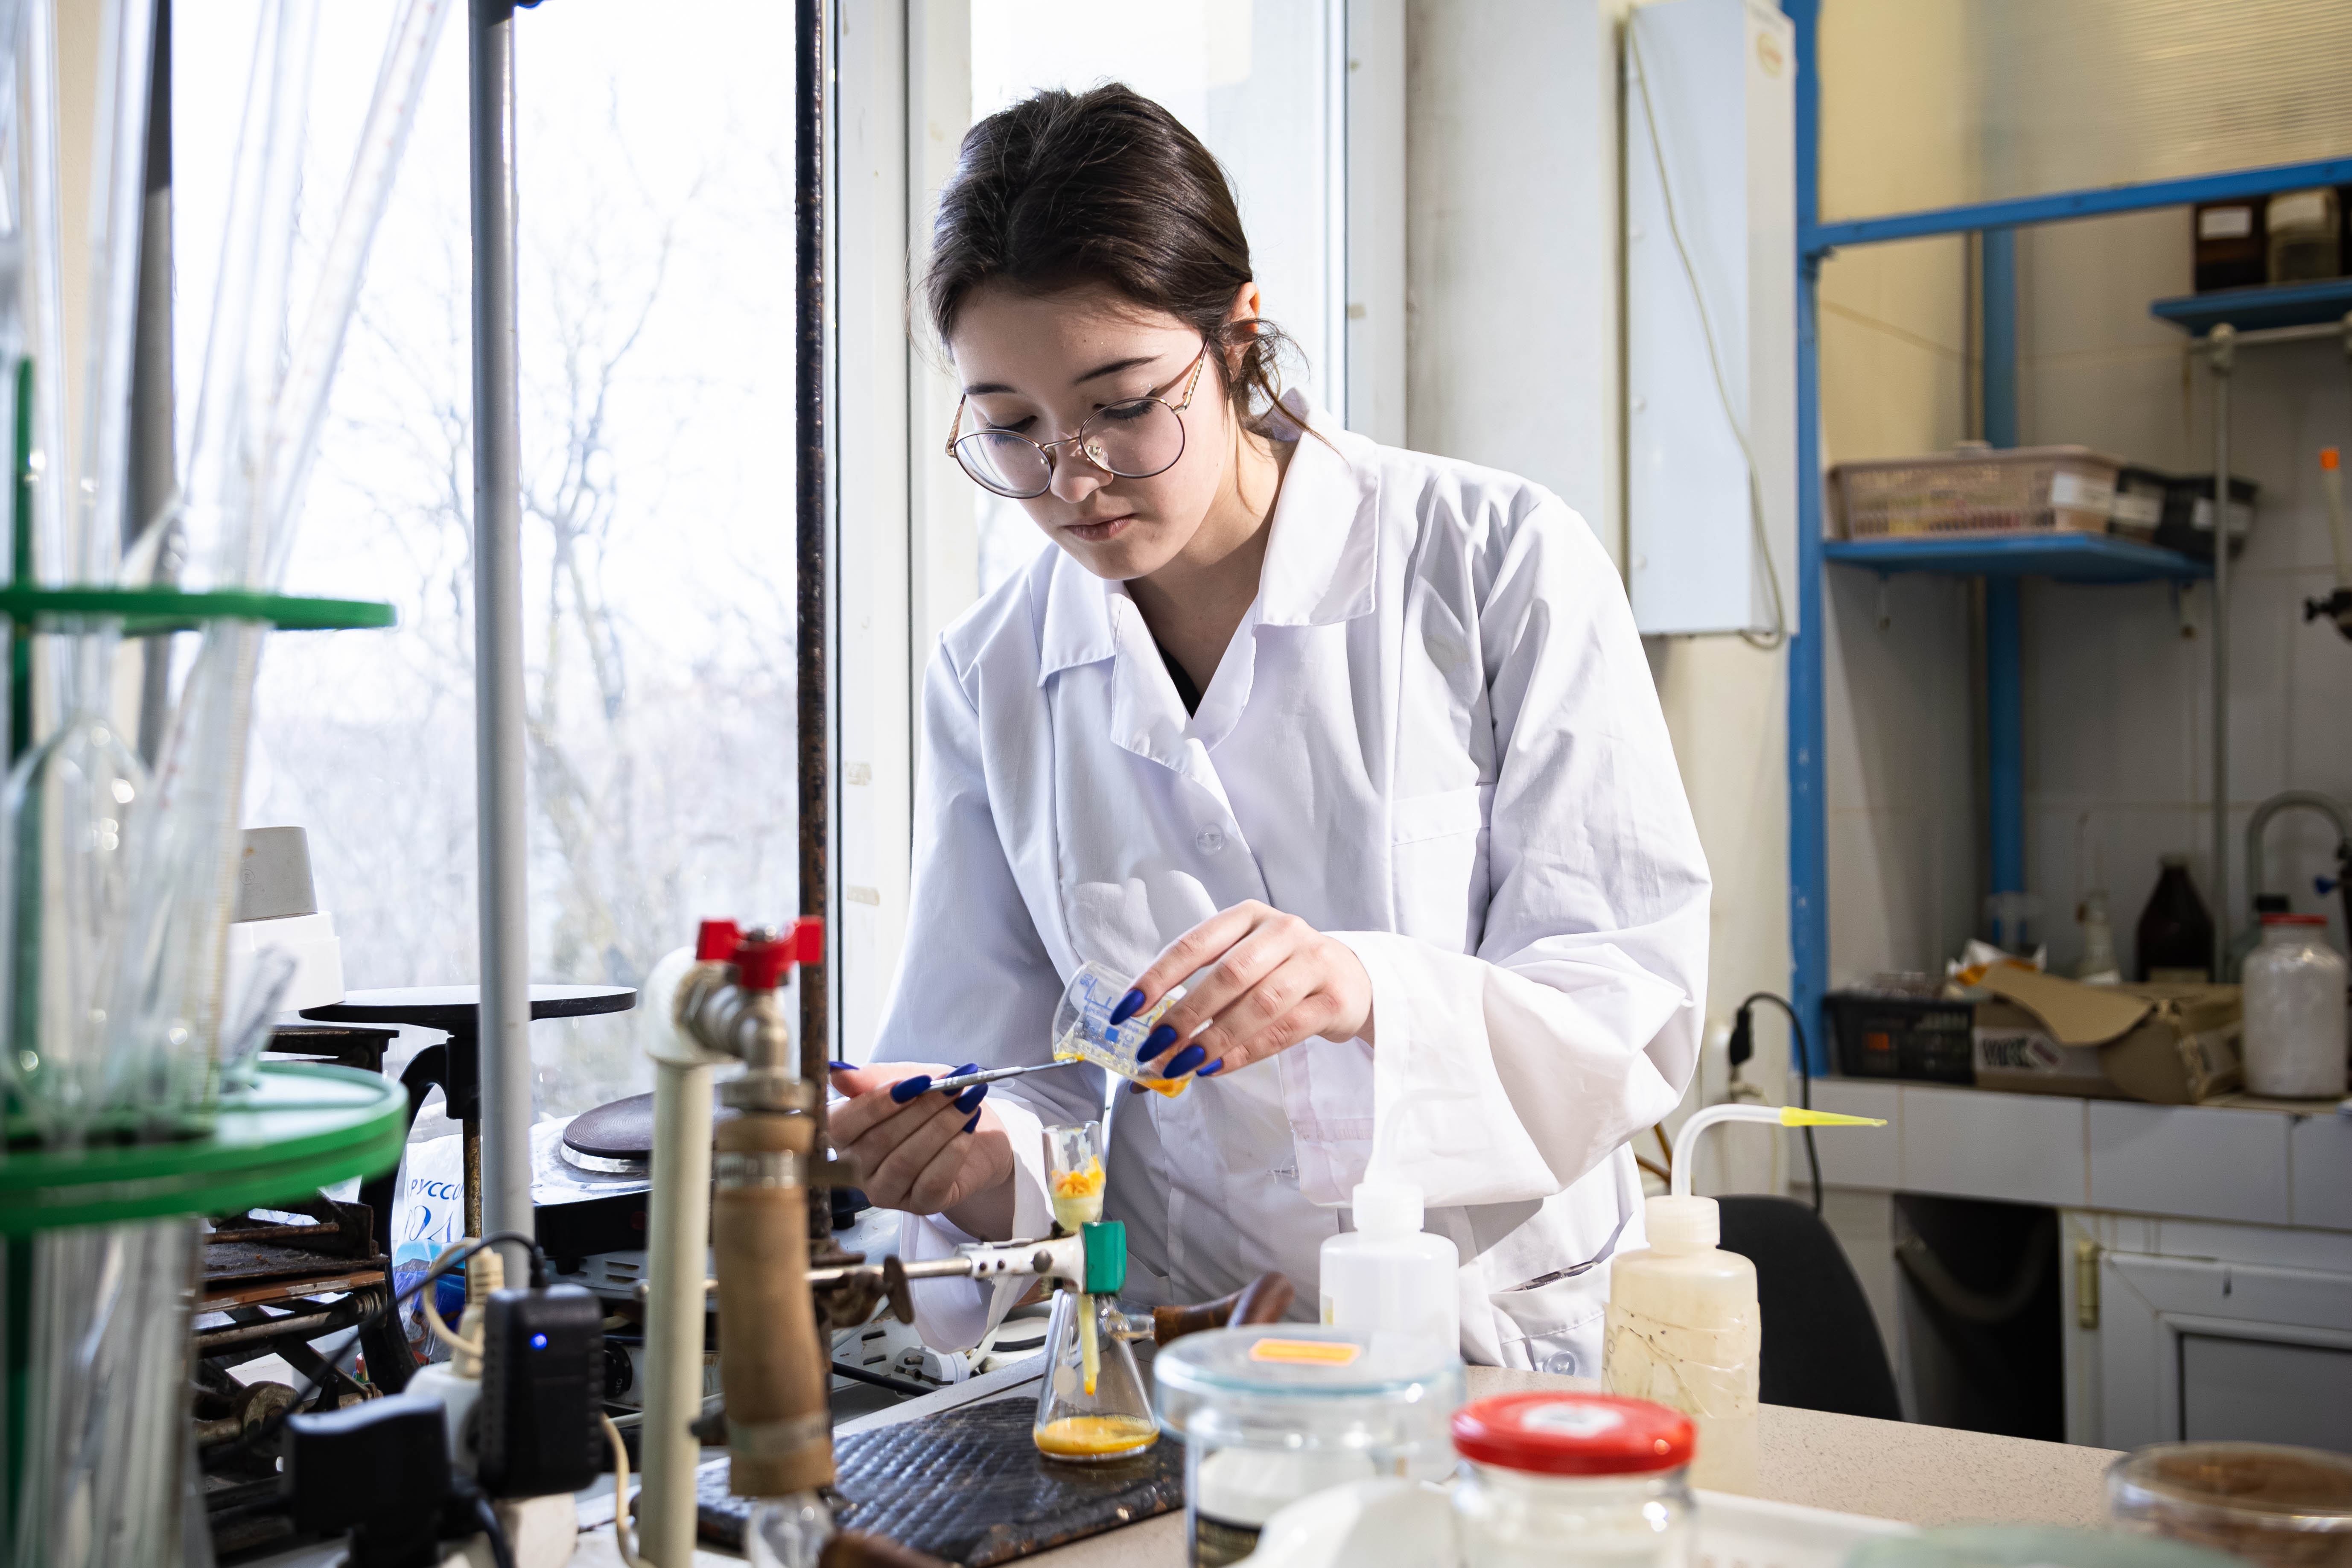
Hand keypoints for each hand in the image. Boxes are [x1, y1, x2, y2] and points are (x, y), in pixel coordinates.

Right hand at [827, 1061, 1015, 1238]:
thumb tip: (838, 1073)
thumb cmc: (931, 1104)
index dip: (876, 1103)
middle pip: (878, 1141)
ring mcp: (886, 1192)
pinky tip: (967, 1133)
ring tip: (968, 1103)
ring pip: (905, 1162)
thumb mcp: (904, 1079)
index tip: (914, 1082)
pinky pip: (931, 1183)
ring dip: (941, 1127)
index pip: (841, 1125)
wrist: (976, 1133)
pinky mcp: (920, 1206)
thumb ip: (870, 1078)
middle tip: (953, 1086)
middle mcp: (856, 1169)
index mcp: (842, 1135)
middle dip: (921, 1109)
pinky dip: (952, 1153)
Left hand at [1113, 901, 1373, 1078]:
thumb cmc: (1283, 971)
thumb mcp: (1246, 960)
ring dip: (1215, 1038)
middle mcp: (1282, 931)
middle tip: (1155, 1047)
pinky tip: (1218, 1067)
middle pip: (1227, 974)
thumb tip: (1154, 1032)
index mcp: (1248, 916)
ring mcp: (1313, 962)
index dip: (1158, 977)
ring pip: (1258, 1004)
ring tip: (1183, 1064)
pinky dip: (1247, 1051)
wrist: (1353, 978)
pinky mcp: (1334, 999)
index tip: (1128, 1010)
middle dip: (1186, 1014)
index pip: (1195, 944)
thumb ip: (1204, 984)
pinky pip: (1285, 1029)